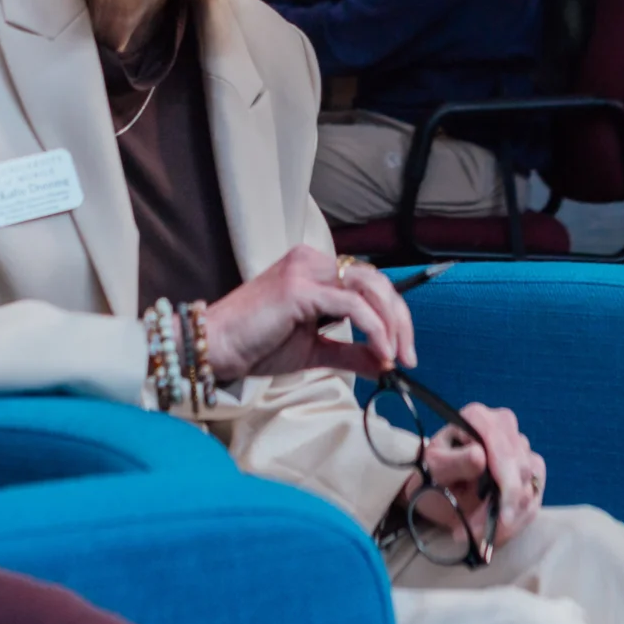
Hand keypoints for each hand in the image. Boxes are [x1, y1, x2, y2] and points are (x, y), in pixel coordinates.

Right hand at [204, 248, 414, 383]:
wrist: (214, 348)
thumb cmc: (254, 345)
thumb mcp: (312, 350)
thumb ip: (349, 352)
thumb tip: (386, 363)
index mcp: (314, 268)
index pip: (368, 283)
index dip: (392, 315)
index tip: (402, 351)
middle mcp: (312, 260)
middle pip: (376, 281)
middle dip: (401, 319)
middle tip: (409, 356)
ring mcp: (306, 270)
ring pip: (370, 287)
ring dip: (392, 324)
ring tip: (397, 356)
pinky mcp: (301, 288)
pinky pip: (353, 305)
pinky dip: (374, 329)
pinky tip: (380, 351)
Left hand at [410, 402, 544, 543]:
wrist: (436, 485)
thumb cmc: (432, 473)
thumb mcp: (434, 468)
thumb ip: (455, 462)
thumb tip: (480, 456)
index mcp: (479, 418)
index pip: (503, 450)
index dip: (507, 485)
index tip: (502, 517)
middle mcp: (505, 427)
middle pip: (520, 472)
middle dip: (500, 510)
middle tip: (473, 534)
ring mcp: (521, 447)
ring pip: (530, 489)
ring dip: (506, 521)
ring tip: (475, 534)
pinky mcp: (531, 469)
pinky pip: (534, 500)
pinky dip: (516, 522)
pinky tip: (494, 533)